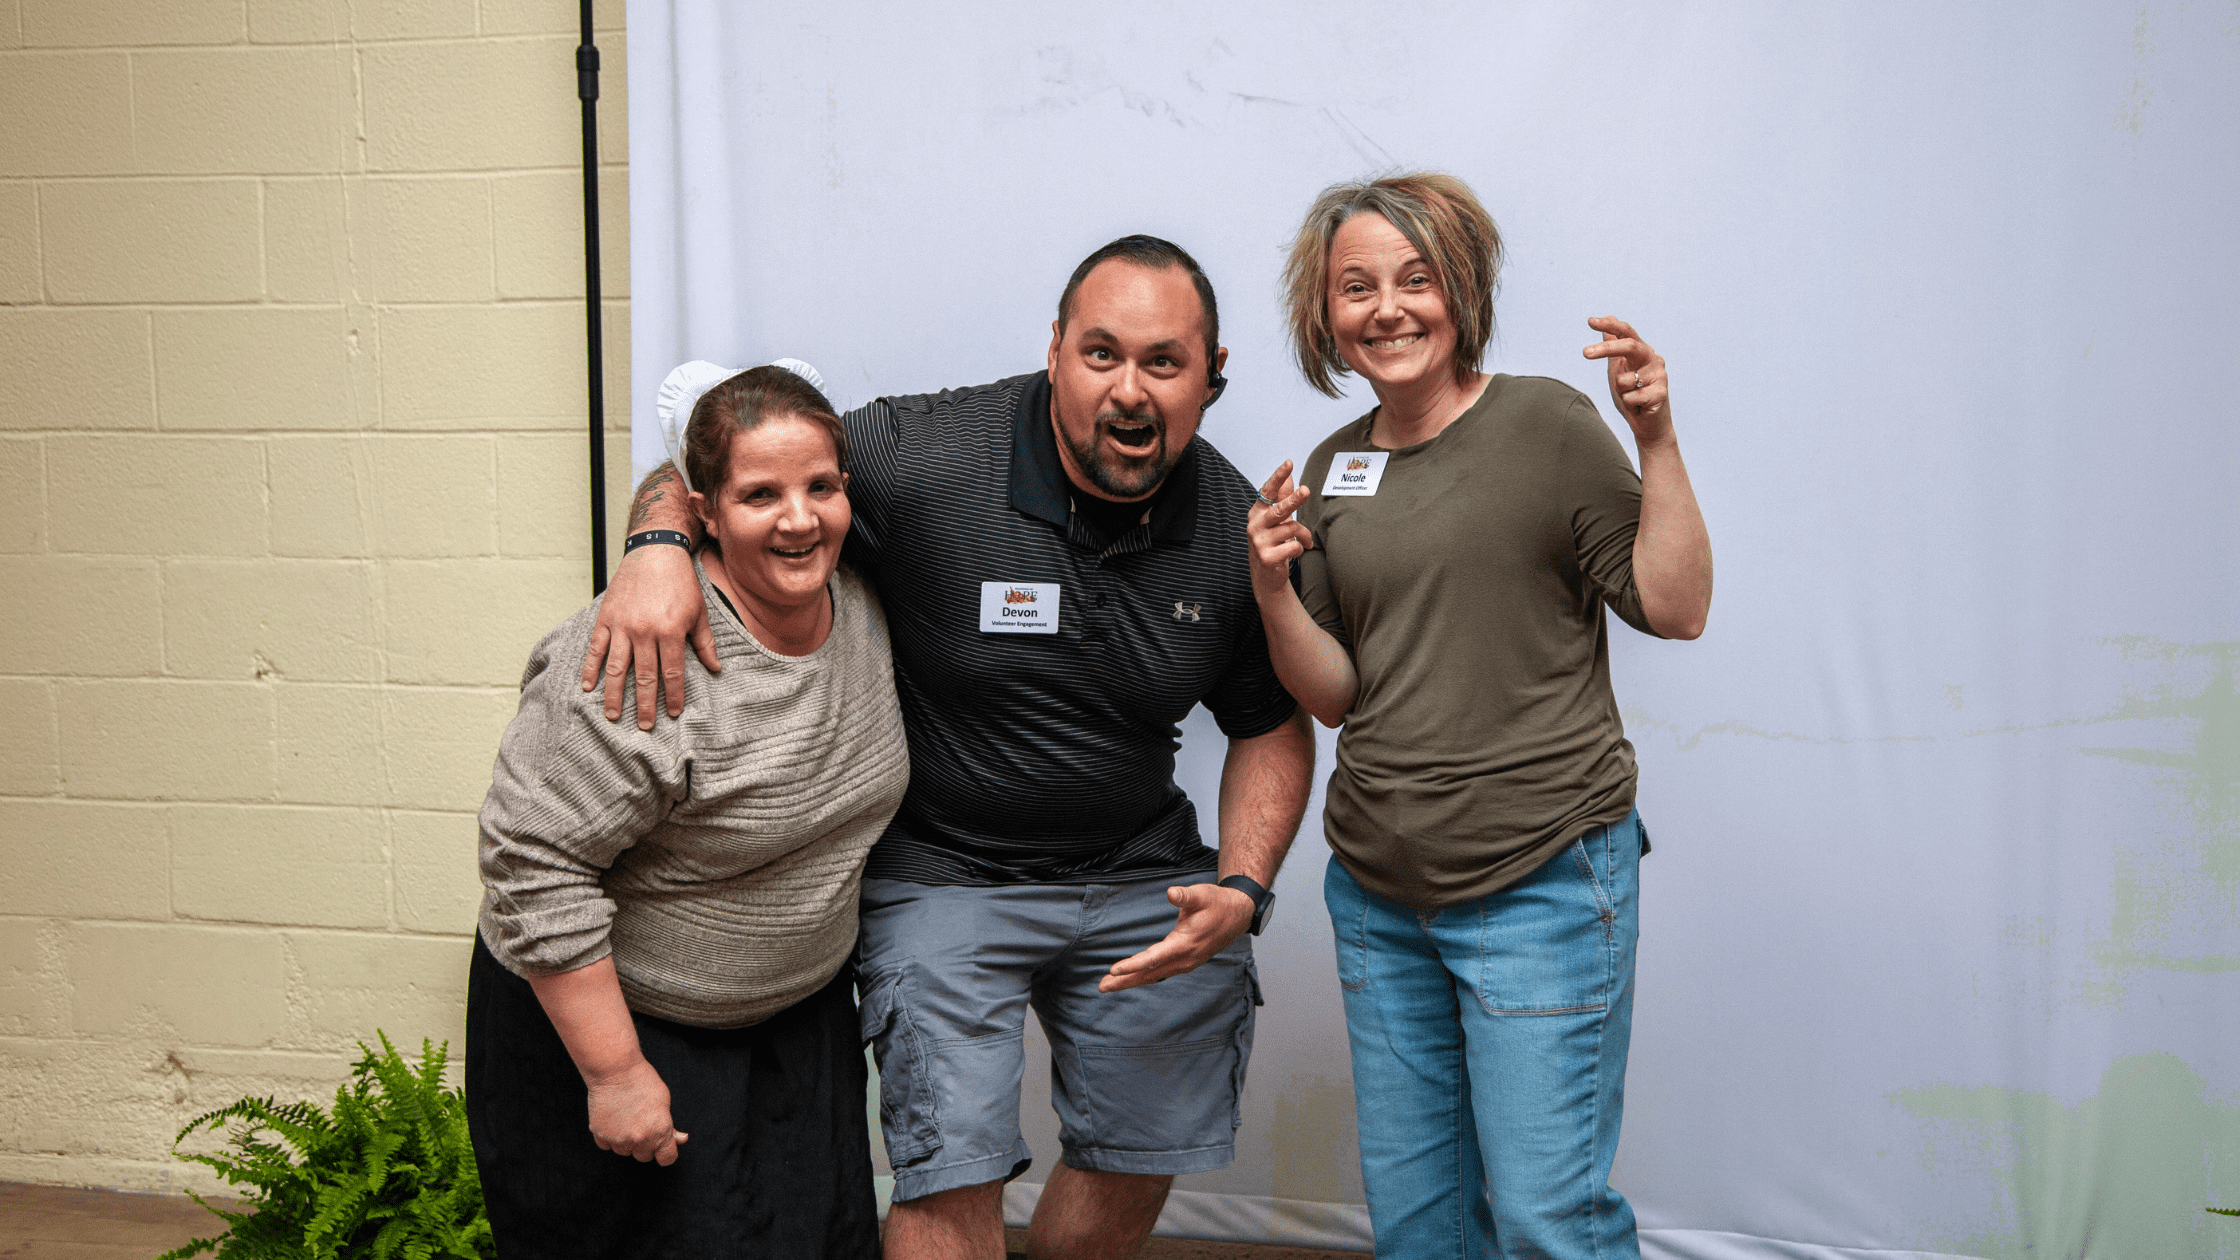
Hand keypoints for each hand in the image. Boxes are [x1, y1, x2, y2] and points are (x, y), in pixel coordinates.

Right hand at [580, 543, 718, 729]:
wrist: (655, 551)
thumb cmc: (681, 583)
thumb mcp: (699, 612)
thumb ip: (705, 643)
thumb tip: (715, 669)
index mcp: (671, 631)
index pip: (672, 673)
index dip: (673, 696)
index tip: (673, 713)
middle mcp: (645, 632)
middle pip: (644, 677)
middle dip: (645, 705)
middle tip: (644, 726)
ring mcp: (623, 626)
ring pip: (616, 668)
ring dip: (614, 694)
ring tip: (614, 716)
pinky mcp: (607, 618)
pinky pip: (596, 648)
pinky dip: (591, 668)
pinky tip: (588, 687)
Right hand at [584, 1057, 688, 1165]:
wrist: (615, 1070)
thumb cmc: (643, 1082)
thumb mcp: (664, 1102)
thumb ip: (670, 1126)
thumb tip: (681, 1139)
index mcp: (660, 1132)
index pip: (667, 1158)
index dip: (666, 1152)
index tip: (662, 1145)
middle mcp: (640, 1140)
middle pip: (644, 1156)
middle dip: (645, 1144)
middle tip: (641, 1123)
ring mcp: (618, 1139)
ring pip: (624, 1151)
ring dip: (626, 1141)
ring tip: (626, 1117)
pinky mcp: (600, 1135)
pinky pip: (607, 1145)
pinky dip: (609, 1136)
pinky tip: (613, 1118)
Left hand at [1100, 883, 1255, 992]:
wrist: (1237, 915)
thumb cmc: (1217, 903)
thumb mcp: (1202, 894)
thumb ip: (1185, 896)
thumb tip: (1171, 893)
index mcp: (1185, 944)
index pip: (1154, 958)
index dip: (1133, 965)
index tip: (1114, 970)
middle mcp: (1184, 959)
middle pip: (1150, 973)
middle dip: (1125, 981)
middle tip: (1102, 987)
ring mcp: (1185, 963)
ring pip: (1154, 976)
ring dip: (1132, 981)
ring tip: (1108, 985)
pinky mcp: (1185, 962)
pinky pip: (1161, 973)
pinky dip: (1144, 977)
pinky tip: (1132, 978)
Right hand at [1246, 462, 1315, 597]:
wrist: (1266, 575)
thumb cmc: (1272, 542)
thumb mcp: (1276, 519)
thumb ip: (1281, 498)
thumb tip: (1290, 476)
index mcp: (1257, 512)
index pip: (1268, 490)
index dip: (1278, 477)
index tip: (1288, 463)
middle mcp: (1255, 525)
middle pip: (1279, 509)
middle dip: (1294, 499)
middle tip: (1306, 490)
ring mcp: (1259, 541)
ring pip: (1292, 529)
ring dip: (1304, 535)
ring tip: (1305, 540)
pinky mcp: (1267, 557)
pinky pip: (1294, 547)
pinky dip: (1300, 548)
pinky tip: (1296, 552)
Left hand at [1583, 316, 1671, 444]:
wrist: (1648, 425)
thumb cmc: (1632, 395)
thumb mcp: (1618, 369)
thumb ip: (1613, 348)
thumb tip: (1607, 325)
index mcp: (1642, 351)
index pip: (1626, 332)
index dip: (1609, 325)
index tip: (1590, 321)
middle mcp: (1653, 359)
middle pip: (1629, 346)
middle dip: (1606, 349)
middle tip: (1585, 353)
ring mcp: (1660, 375)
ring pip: (1624, 379)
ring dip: (1621, 392)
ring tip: (1631, 397)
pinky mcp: (1661, 393)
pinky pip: (1630, 397)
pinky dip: (1628, 404)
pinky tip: (1638, 406)